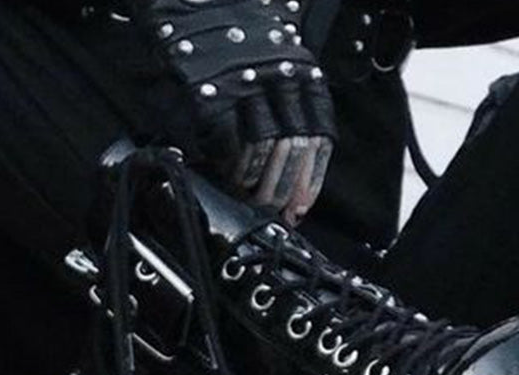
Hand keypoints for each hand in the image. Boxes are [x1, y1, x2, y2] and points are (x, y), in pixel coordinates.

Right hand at [133, 0, 336, 224]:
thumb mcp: (281, 63)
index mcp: (304, 74)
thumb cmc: (239, 38)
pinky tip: (229, 176)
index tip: (302, 205)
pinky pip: (228, 139)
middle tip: (276, 210)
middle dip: (286, 187)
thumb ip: (292, 104)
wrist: (198, 2)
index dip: (312, 178)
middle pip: (294, 147)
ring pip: (265, 146)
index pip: (319, 136)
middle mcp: (281, 79)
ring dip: (259, 180)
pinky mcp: (212, 93)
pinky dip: (231, 163)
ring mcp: (246, 86)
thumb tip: (291, 162)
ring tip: (252, 198)